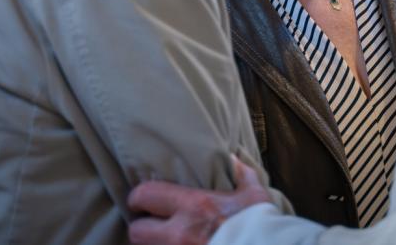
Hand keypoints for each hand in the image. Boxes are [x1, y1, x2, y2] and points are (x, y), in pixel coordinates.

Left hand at [127, 155, 271, 244]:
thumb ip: (242, 175)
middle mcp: (180, 233)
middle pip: (136, 231)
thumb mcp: (254, 195)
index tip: (142, 199)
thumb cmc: (260, 225)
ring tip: (162, 238)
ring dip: (152, 244)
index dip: (138, 197)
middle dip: (140, 228)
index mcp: (194, 206)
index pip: (145, 195)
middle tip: (149, 223)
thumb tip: (234, 159)